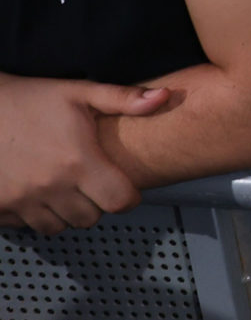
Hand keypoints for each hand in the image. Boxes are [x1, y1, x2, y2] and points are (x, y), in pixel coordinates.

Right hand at [0, 74, 170, 233]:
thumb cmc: (31, 99)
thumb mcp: (80, 92)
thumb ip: (124, 98)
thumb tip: (166, 97)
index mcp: (77, 161)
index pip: (119, 202)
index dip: (127, 197)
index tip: (123, 187)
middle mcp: (50, 186)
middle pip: (90, 218)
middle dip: (96, 204)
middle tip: (90, 184)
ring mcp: (22, 201)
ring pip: (58, 226)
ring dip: (65, 213)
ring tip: (63, 188)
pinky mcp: (0, 207)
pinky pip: (26, 225)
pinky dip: (35, 215)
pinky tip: (36, 192)